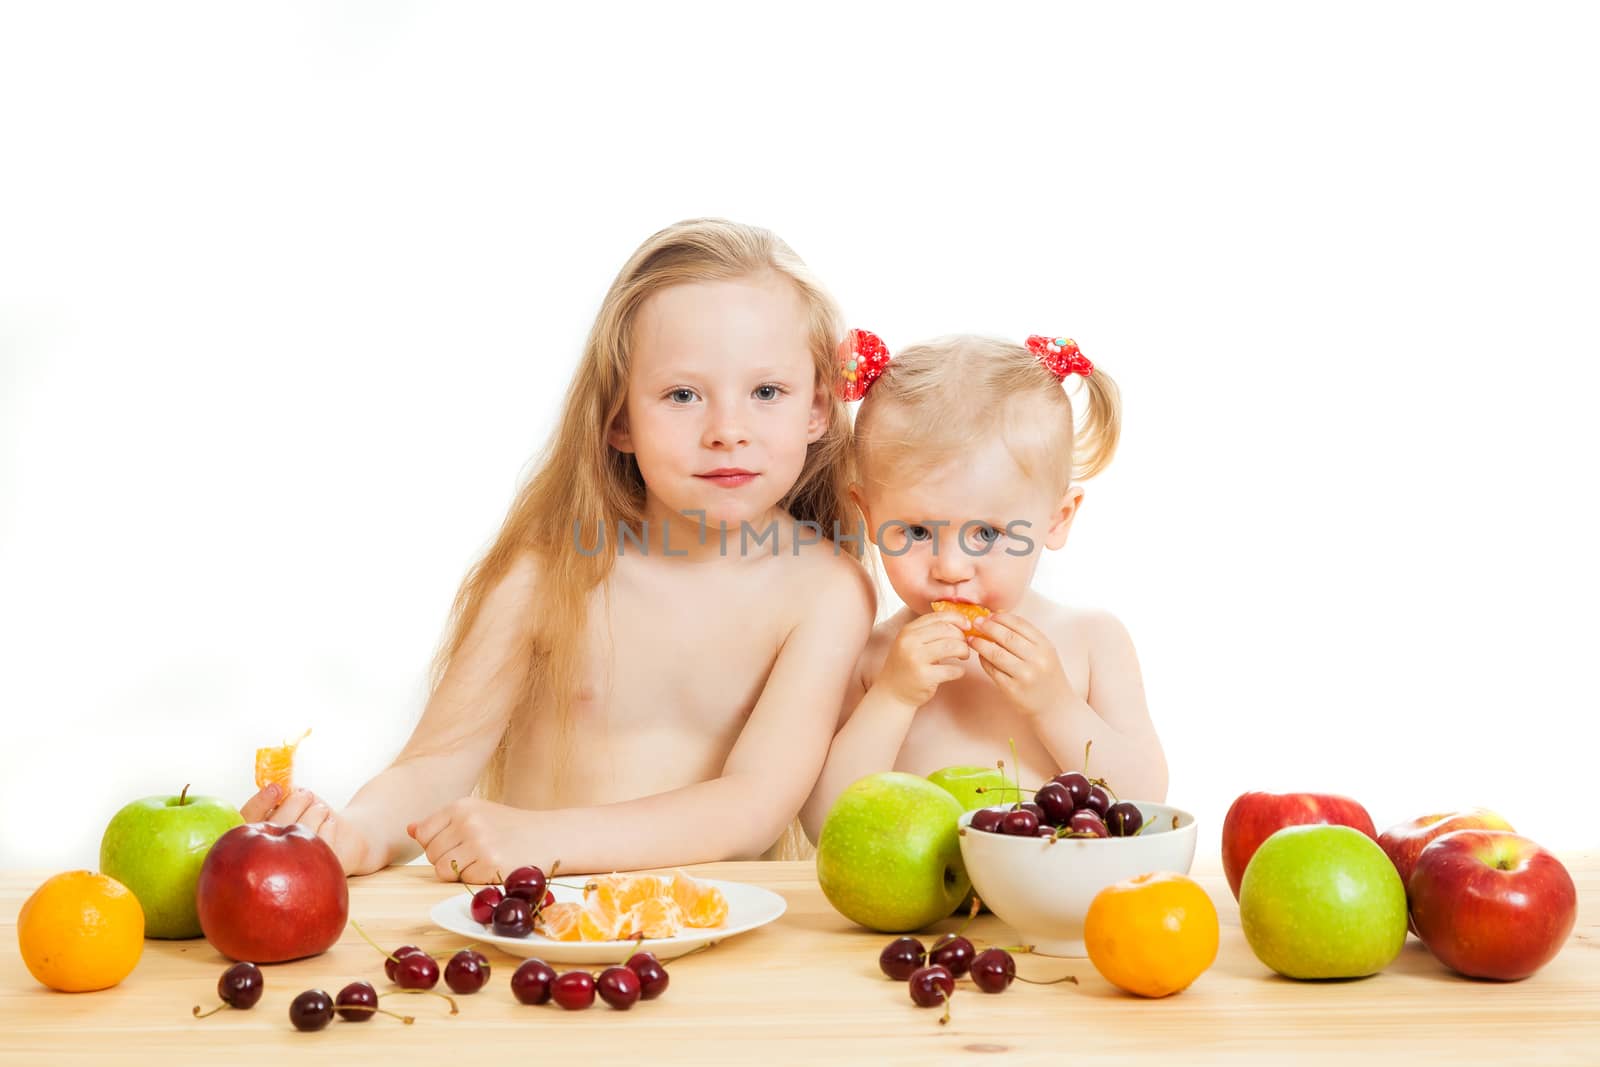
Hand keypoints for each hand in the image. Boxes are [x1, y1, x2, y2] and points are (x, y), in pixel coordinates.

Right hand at [240, 784, 382, 875]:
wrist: (319, 865)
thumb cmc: (292, 832)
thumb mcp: (277, 818)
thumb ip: (272, 805)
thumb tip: (278, 785)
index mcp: (242, 846)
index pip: (245, 820)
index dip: (260, 803)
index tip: (278, 788)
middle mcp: (256, 862)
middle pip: (274, 827)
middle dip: (294, 804)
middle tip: (306, 793)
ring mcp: (282, 872)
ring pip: (300, 837)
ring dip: (313, 814)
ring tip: (320, 807)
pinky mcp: (310, 878)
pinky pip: (321, 850)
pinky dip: (327, 830)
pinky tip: (329, 820)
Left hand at [408, 797, 531, 884]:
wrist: (552, 836)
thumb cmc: (511, 827)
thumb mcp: (478, 813)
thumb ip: (442, 822)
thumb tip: (410, 829)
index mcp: (461, 806)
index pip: (423, 833)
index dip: (436, 844)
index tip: (456, 843)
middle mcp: (467, 821)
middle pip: (431, 853)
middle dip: (447, 860)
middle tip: (474, 854)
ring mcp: (479, 843)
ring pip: (442, 869)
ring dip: (458, 872)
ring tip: (481, 861)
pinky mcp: (490, 865)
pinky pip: (463, 880)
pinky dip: (475, 879)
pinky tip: (493, 867)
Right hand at [876, 611, 970, 708]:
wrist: (892, 693)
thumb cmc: (907, 666)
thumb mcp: (911, 643)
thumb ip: (930, 631)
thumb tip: (961, 622)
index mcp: (908, 630)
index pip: (938, 616)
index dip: (957, 619)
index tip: (967, 626)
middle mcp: (910, 642)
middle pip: (947, 629)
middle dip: (962, 636)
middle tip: (965, 645)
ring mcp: (916, 659)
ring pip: (951, 646)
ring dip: (964, 650)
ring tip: (963, 656)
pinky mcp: (924, 677)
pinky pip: (952, 669)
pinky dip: (960, 670)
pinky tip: (958, 672)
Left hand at [970, 613, 1075, 717]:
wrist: (1055, 706)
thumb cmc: (1046, 675)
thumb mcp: (1044, 652)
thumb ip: (1025, 635)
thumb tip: (998, 615)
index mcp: (1045, 646)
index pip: (1020, 624)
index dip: (1001, 617)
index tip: (989, 615)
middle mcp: (1037, 660)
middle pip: (1006, 637)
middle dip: (988, 627)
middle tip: (976, 623)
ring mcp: (1024, 676)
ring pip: (996, 654)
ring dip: (980, 644)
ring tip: (972, 639)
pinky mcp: (1012, 689)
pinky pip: (992, 671)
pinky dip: (983, 661)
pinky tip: (980, 655)